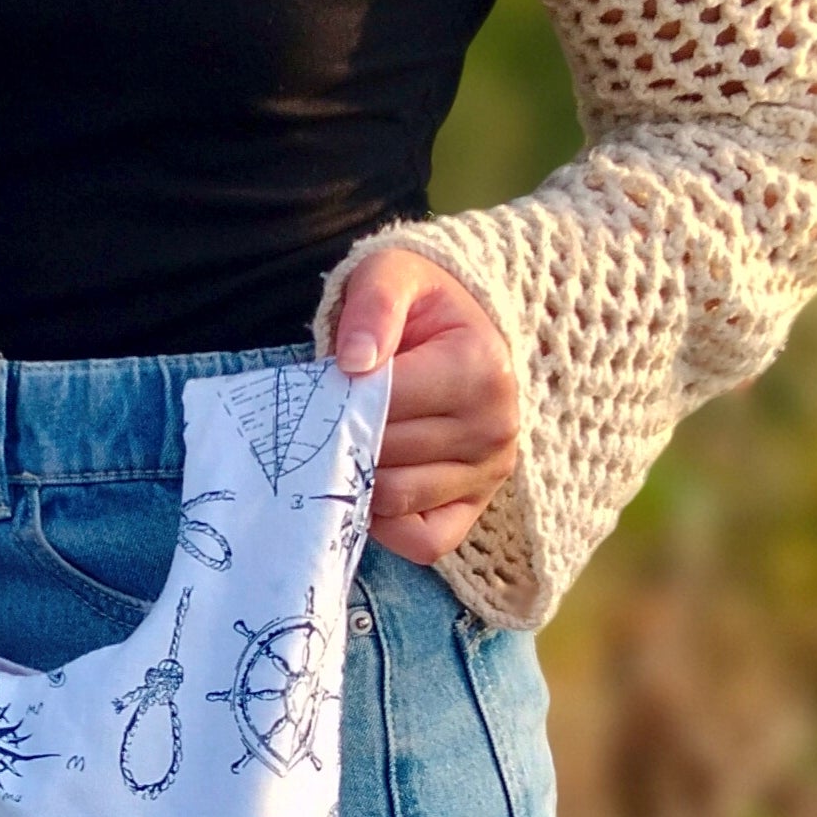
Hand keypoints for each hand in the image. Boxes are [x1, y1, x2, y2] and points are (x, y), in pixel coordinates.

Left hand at [332, 248, 519, 566]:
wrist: (460, 326)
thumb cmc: (419, 303)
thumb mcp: (392, 275)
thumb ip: (373, 306)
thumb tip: (353, 362)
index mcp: (480, 369)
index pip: (385, 403)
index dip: (339, 397)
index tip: (321, 383)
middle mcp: (495, 427)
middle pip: (385, 454)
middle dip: (341, 436)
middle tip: (320, 417)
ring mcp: (490, 473)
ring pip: (395, 499)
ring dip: (356, 476)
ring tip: (344, 442)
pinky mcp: (477, 506)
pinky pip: (424, 542)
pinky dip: (387, 524)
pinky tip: (369, 483)